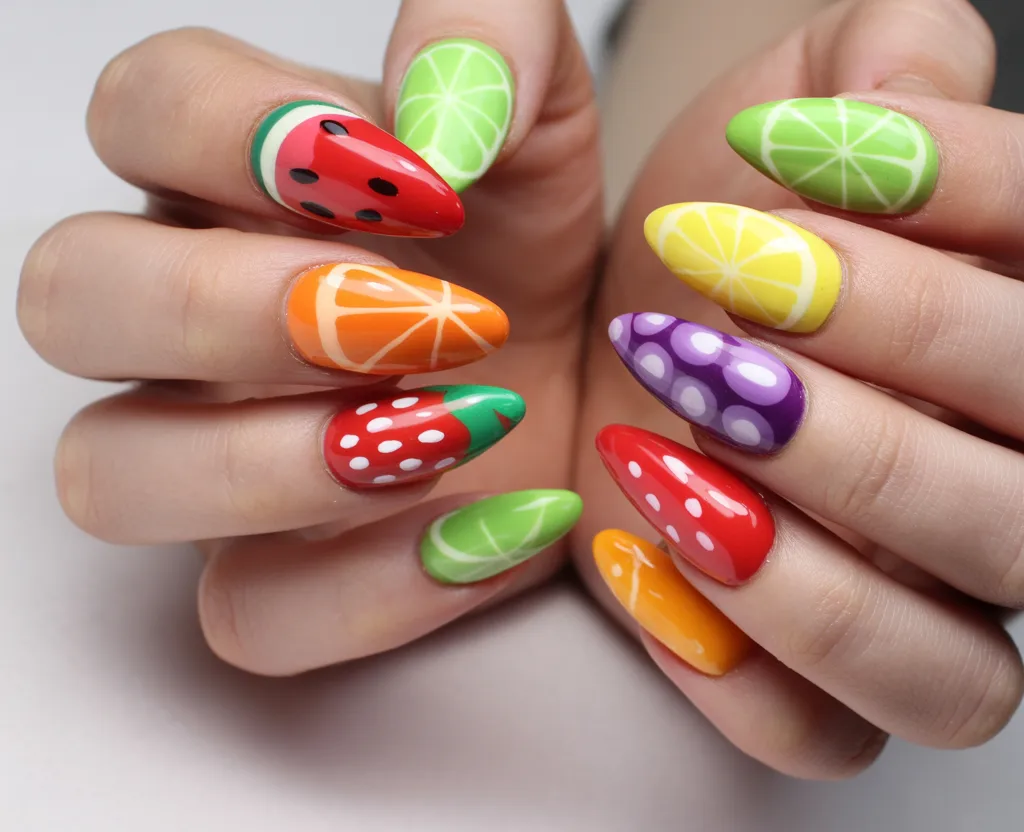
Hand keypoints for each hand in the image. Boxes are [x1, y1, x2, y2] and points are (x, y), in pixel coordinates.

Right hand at [18, 0, 600, 674]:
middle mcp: (184, 320)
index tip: (425, 186)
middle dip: (237, 309)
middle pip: (72, 299)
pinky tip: (493, 525)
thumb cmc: (533, 244)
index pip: (142, 110)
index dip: (253, 132)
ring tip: (452, 426)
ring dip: (278, 462)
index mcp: (225, 181)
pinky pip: (247, 614)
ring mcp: (213, 454)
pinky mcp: (279, 572)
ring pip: (111, 475)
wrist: (583, 371)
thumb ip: (484, 36)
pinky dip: (374, 588)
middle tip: (416, 318)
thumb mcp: (540, 113)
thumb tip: (433, 112)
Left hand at [575, 0, 1021, 777]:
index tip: (777, 149)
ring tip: (672, 442)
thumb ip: (885, 52)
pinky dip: (735, 665)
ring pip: (955, 667)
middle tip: (729, 291)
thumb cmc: (710, 218)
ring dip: (811, 552)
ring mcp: (918, 603)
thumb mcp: (795, 92)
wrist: (613, 322)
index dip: (958, 196)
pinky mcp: (809, 677)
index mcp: (1020, 329)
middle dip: (883, 375)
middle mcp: (999, 483)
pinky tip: (640, 549)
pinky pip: (823, 736)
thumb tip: (918, 85)